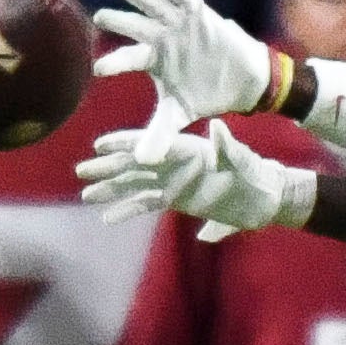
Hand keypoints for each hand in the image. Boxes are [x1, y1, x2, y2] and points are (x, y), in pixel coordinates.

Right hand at [76, 120, 315, 238]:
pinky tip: (107, 218)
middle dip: (107, 167)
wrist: (264, 198)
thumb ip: (228, 146)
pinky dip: (127, 211)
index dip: (124, 144)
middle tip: (81, 171)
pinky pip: (145, 205)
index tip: (99, 145)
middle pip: (134, 164)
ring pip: (134, 185)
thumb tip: (218, 126)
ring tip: (85, 195)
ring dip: (110, 190)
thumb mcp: (242, 159)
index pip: (150, 143)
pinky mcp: (175, 200)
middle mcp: (174, 163)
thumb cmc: (255, 174)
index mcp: (185, 149)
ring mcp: (172, 181)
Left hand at [91, 0, 274, 132]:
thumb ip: (159, 133)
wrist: (239, 79)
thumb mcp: (179, 114)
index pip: (128, 60)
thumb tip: (142, 162)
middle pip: (134, 27)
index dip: (115, 63)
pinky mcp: (198, 13)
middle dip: (119, 21)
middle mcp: (159, 38)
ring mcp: (177, 23)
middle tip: (101, 18)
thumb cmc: (202, 93)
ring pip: (153, 6)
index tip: (99, 70)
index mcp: (151, 60)